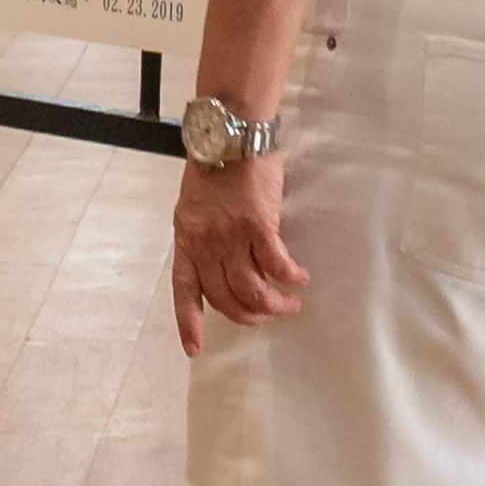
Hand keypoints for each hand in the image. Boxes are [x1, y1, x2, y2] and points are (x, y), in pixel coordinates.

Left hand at [168, 153, 309, 357]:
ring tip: (291, 303)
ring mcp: (231, 235)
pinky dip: (290, 277)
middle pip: (226, 297)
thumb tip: (225, 268)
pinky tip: (300, 279)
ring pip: (253, 289)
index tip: (195, 350)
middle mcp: (205, 243)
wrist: (230, 136)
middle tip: (270, 315)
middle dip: (250, 315)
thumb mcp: (195, 209)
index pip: (184, 291)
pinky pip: (276, 264)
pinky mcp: (258, 224)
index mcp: (186, 241)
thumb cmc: (214, 169)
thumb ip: (205, 239)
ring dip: (275, 303)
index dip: (189, 323)